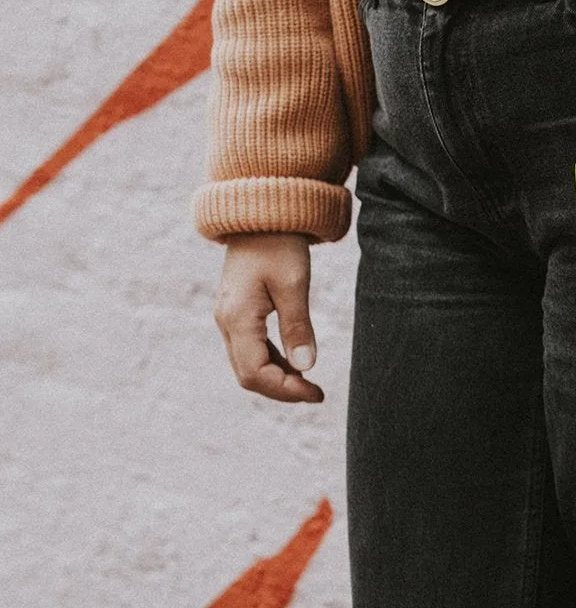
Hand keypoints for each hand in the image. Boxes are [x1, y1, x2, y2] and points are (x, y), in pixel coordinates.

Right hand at [214, 233, 323, 403]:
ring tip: (309, 383)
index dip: (285, 390)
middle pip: (248, 374)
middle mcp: (227, 322)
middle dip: (281, 389)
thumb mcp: (294, 284)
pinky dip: (272, 362)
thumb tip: (306, 367)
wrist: (260, 214)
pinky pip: (251, 349)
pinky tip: (296, 363)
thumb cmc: (279, 244)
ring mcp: (229, 318)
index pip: (255, 373)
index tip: (316, 393)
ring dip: (277, 377)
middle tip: (316, 393)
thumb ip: (298, 326)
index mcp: (237, 318)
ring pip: (248, 364)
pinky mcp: (238, 313)